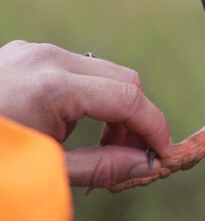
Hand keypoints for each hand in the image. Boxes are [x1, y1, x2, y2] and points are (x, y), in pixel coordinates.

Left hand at [0, 40, 170, 187]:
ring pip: (99, 71)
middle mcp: (49, 57)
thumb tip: (145, 164)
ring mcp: (34, 50)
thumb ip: (99, 167)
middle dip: (136, 117)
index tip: (163, 154)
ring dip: (112, 105)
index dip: (154, 127)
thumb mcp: (44, 171)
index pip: (128, 98)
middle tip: (134, 155)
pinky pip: (71, 68)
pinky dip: (85, 94)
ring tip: (103, 144)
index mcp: (53, 87)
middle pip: (121, 78)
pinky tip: (71, 125)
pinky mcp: (24, 52)